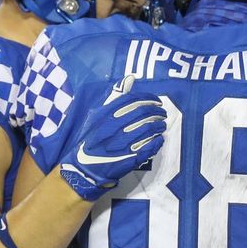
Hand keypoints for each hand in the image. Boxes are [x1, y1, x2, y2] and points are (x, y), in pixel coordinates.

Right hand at [60, 75, 166, 200]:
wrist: (83, 168)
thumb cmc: (91, 140)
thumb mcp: (96, 117)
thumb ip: (114, 98)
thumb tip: (130, 79)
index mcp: (104, 116)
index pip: (133, 101)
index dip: (149, 99)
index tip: (157, 102)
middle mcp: (113, 129)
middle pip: (143, 114)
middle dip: (157, 112)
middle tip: (163, 114)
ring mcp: (121, 145)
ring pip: (148, 130)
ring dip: (159, 126)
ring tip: (162, 124)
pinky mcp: (128, 159)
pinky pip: (149, 148)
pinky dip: (157, 142)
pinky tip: (159, 139)